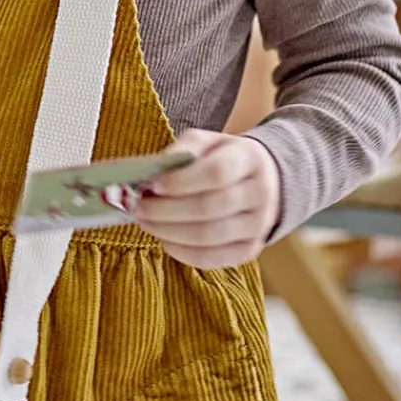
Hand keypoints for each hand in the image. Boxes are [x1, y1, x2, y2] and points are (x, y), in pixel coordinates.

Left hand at [134, 131, 281, 268]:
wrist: (260, 181)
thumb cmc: (223, 158)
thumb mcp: (206, 142)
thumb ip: (182, 150)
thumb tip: (153, 172)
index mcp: (250, 158)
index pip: (217, 173)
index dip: (182, 181)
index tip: (154, 184)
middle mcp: (260, 193)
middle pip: (210, 207)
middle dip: (167, 210)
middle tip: (139, 207)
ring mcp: (258, 225)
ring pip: (209, 236)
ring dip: (169, 232)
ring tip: (146, 222)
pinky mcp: (249, 250)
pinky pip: (212, 258)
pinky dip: (182, 252)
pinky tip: (164, 239)